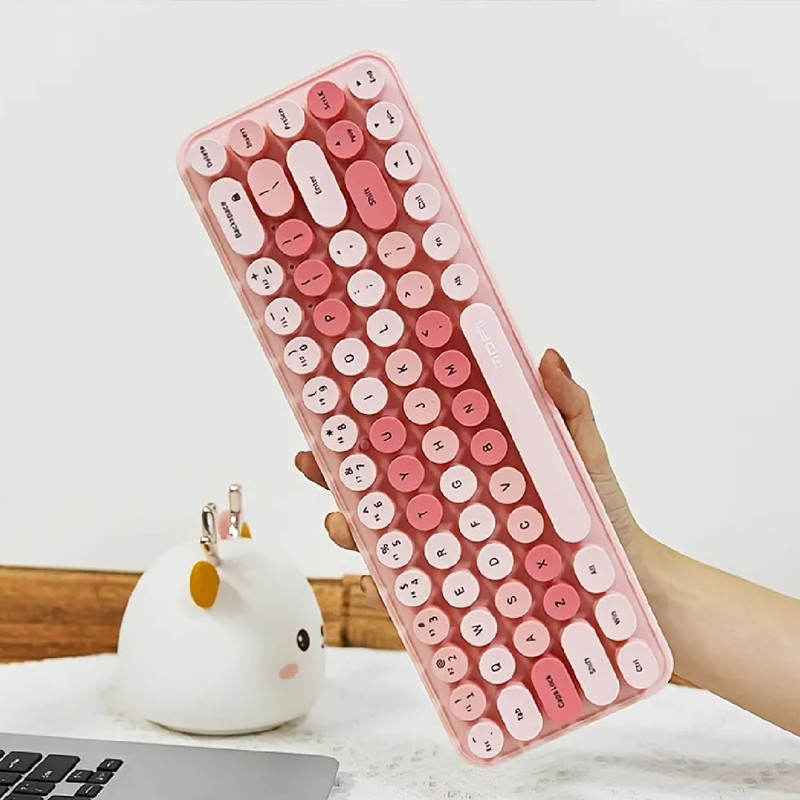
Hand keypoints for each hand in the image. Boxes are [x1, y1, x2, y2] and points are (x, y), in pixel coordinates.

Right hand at [295, 348, 650, 609]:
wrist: (630, 589)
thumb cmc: (604, 516)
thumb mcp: (584, 454)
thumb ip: (568, 407)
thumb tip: (548, 354)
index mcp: (473, 462)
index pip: (417, 433)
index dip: (378, 417)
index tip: (345, 398)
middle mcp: (453, 501)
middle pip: (385, 481)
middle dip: (340, 468)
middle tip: (311, 454)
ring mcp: (451, 543)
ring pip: (385, 530)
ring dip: (350, 521)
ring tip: (335, 513)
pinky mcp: (456, 585)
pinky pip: (409, 584)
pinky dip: (381, 578)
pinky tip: (368, 570)